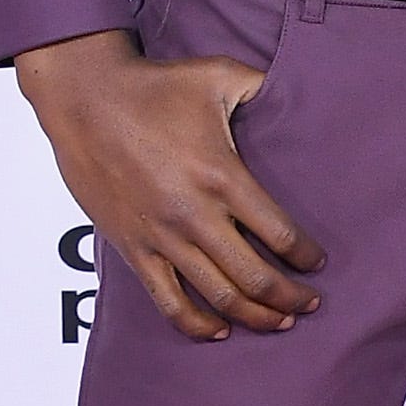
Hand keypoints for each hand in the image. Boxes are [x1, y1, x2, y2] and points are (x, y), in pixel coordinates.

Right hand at [15, 28, 325, 341]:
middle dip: (288, 297)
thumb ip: (263, 86)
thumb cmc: (156, 86)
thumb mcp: (219, 74)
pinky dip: (196, 324)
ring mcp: (162, 237)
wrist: (87, 101)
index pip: (278, 232)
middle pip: (253, 276)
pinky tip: (219, 330)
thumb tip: (299, 85)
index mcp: (222, 175)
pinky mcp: (133, 249)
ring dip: (253, 316)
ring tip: (279, 323)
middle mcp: (194, 215)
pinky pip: (168, 301)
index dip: (304, 254)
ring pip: (217, 296)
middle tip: (310, 305)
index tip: (318, 262)